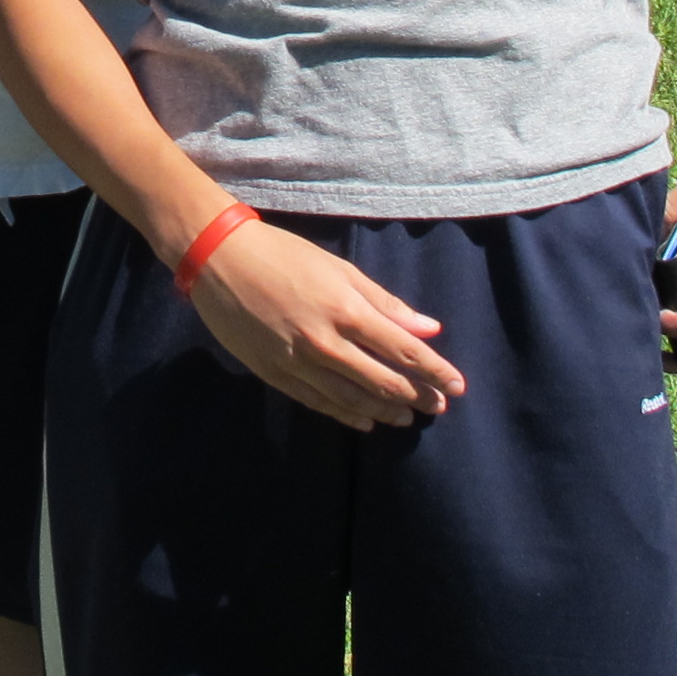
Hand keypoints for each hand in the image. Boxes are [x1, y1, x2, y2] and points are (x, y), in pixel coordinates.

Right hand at [185, 216, 465, 430]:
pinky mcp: (276, 374)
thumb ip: (385, 303)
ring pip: (353, 398)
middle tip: (439, 407)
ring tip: (408, 418)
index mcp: (346, 311)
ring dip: (386, 410)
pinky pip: (319, 403)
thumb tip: (429, 329)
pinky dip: (346, 414)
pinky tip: (365, 420)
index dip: (435, 371)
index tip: (457, 386)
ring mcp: (299, 363)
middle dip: (418, 396)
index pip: (404, 351)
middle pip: (384, 381)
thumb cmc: (283, 255)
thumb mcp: (339, 268)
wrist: (219, 259)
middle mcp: (326, 343)